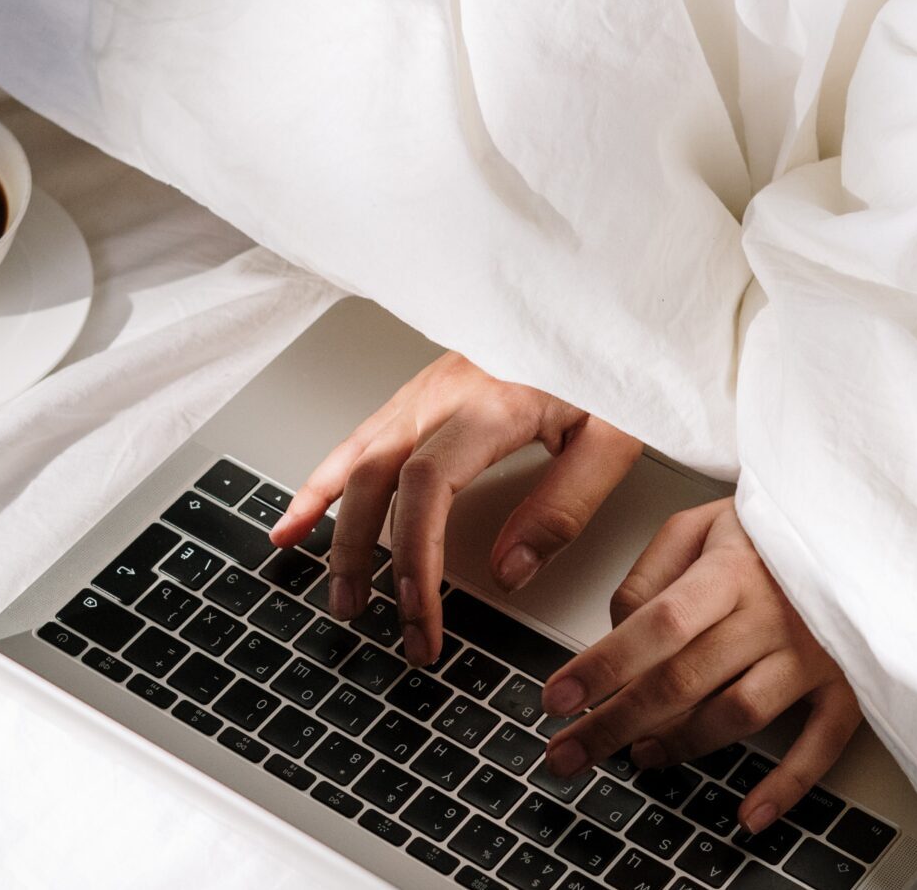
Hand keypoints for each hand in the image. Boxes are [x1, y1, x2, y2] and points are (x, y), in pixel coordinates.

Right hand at [270, 351, 640, 665]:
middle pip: (375, 477)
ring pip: (356, 458)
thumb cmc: (607, 358)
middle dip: (361, 554)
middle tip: (369, 617)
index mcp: (490, 403)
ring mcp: (426, 388)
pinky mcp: (423, 391)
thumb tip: (511, 572)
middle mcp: (445, 393)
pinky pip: (360, 438)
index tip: (419, 613)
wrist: (592, 299)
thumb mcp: (613, 435)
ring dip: (334, 525)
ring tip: (332, 586)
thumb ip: (564, 506)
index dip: (414, 558)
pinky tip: (302, 514)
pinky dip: (324, 480)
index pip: (427, 488)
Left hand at [539, 497, 860, 834]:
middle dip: (616, 723)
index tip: (557, 698)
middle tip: (569, 753)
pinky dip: (786, 786)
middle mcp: (771, 613)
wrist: (853, 528)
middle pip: (684, 680)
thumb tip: (615, 633)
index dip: (604, 666)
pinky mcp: (847, 683)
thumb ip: (649, 575)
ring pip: (738, 715)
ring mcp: (813, 653)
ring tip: (639, 756)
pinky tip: (749, 814)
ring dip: (681, 746)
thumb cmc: (764, 531)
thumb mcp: (697, 525)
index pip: (657, 624)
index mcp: (729, 570)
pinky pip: (820, 744)